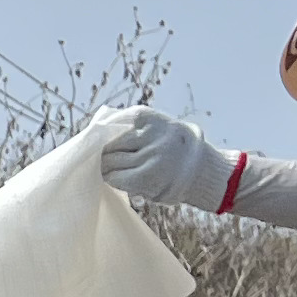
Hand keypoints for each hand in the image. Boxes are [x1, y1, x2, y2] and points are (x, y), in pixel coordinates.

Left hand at [93, 104, 238, 213]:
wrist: (199, 170)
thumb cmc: (169, 147)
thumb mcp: (154, 126)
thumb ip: (129, 124)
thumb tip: (96, 127)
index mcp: (147, 117)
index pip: (110, 123)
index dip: (101, 134)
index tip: (97, 140)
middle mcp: (149, 135)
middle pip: (109, 143)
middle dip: (102, 152)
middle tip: (101, 158)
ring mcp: (149, 156)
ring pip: (110, 161)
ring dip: (105, 167)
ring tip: (109, 169)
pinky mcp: (147, 177)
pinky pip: (117, 177)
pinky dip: (111, 179)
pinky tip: (114, 179)